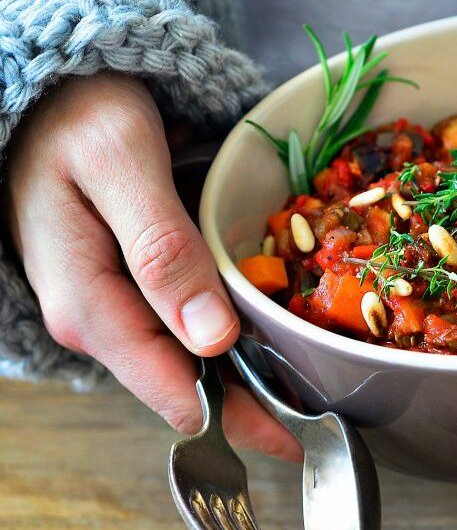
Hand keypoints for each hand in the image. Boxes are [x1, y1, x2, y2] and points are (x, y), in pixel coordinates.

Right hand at [8, 73, 300, 460]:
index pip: (177, 395)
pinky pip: (187, 326)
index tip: (310, 435)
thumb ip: (162, 249)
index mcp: (91, 307)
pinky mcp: (132, 287)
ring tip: (321, 382)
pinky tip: (277, 333)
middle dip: (260, 405)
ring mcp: (116, 306)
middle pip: (190, 388)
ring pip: (193, 360)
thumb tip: (212, 339)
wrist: (48, 94)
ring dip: (253, 375)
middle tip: (334, 412)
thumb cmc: (79, 116)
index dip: (246, 421)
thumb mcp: (121, 164)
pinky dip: (235, 334)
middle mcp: (101, 321)